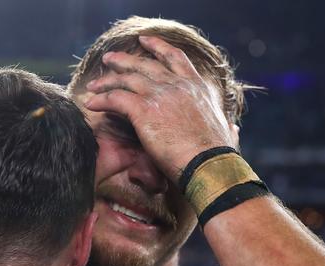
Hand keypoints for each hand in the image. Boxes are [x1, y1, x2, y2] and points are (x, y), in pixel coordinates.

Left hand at [84, 35, 238, 182]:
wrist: (209, 164)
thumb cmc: (218, 156)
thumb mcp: (227, 133)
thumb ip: (227, 127)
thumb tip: (232, 129)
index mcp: (197, 87)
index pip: (175, 58)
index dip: (158, 47)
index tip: (145, 42)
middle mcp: (178, 85)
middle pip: (145, 65)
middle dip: (125, 60)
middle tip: (110, 59)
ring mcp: (160, 94)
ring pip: (126, 79)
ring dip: (107, 80)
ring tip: (94, 83)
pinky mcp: (144, 109)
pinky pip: (115, 98)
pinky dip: (101, 100)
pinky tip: (91, 104)